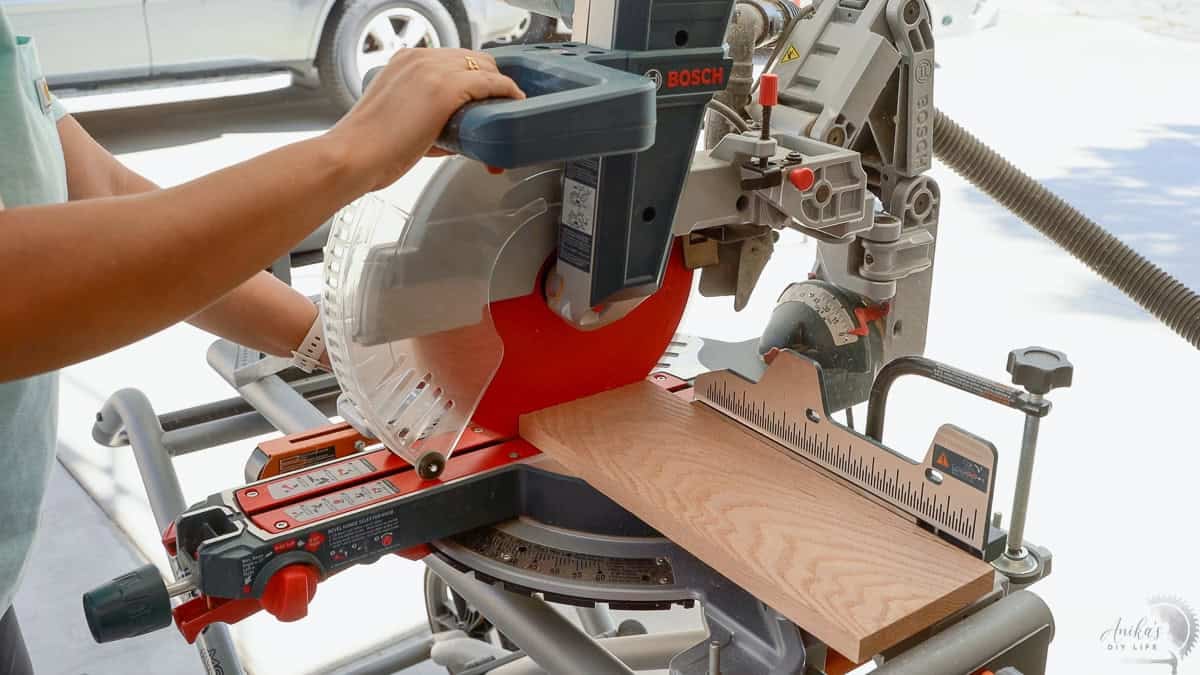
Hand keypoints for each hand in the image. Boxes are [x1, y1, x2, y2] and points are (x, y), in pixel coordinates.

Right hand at [327, 49, 523, 190]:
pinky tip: (514, 103)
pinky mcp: (447, 89)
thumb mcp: (400, 120)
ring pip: (485, 68)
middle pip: (473, 59)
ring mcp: (434, 71)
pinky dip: (507, 92)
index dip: (474, 76)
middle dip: (490, 82)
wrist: (353, 156)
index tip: (485, 94)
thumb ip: (429, 119)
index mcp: (404, 61)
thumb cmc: (369, 148)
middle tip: (500, 104)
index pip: (453, 59)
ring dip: (500, 88)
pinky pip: (492, 84)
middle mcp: (420, 59)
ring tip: (508, 108)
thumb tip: (458, 134)